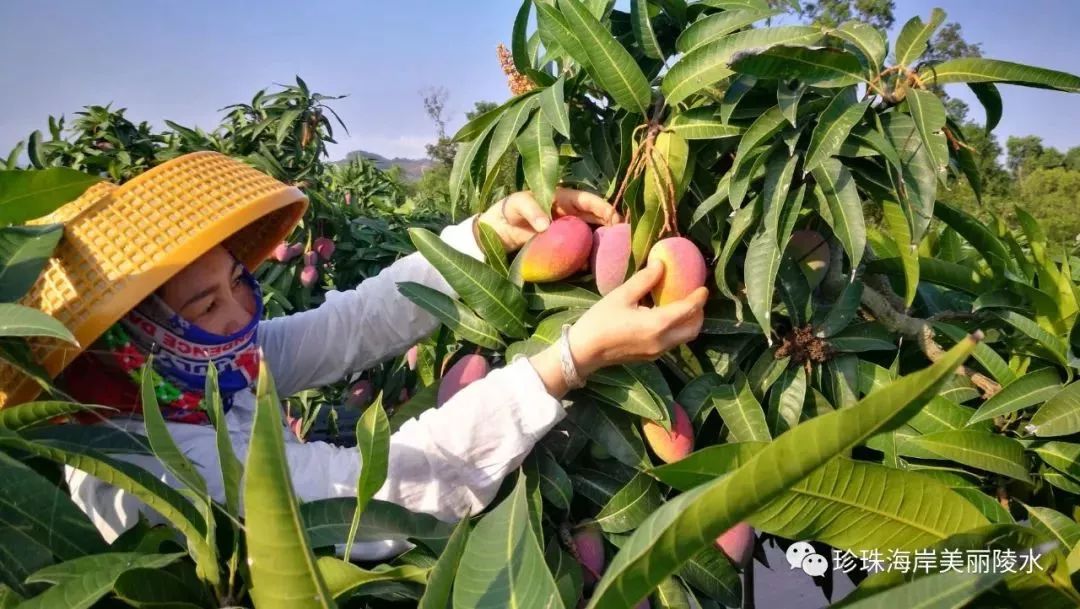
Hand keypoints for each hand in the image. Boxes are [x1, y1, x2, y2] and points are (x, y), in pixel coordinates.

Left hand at [476, 188, 620, 252]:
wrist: (498, 230)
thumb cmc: (509, 210)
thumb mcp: (519, 205)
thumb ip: (532, 211)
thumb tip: (546, 225)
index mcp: (564, 198)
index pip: (589, 200)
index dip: (604, 208)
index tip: (615, 218)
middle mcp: (570, 214)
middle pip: (596, 218)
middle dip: (611, 227)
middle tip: (622, 239)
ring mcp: (567, 231)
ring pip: (591, 235)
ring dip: (602, 243)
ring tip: (613, 254)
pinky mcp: (562, 247)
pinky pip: (578, 250)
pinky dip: (586, 257)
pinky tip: (592, 266)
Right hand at [567, 259, 707, 376]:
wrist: (584, 352)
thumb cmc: (600, 321)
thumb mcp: (621, 296)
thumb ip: (644, 280)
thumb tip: (661, 264)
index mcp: (657, 324)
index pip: (688, 310)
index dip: (698, 298)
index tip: (703, 287)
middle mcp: (662, 341)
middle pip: (693, 329)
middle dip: (698, 313)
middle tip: (695, 297)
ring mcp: (658, 352)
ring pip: (684, 337)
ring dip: (688, 322)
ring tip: (682, 305)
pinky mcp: (651, 357)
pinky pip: (673, 342)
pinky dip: (677, 329)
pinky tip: (666, 318)